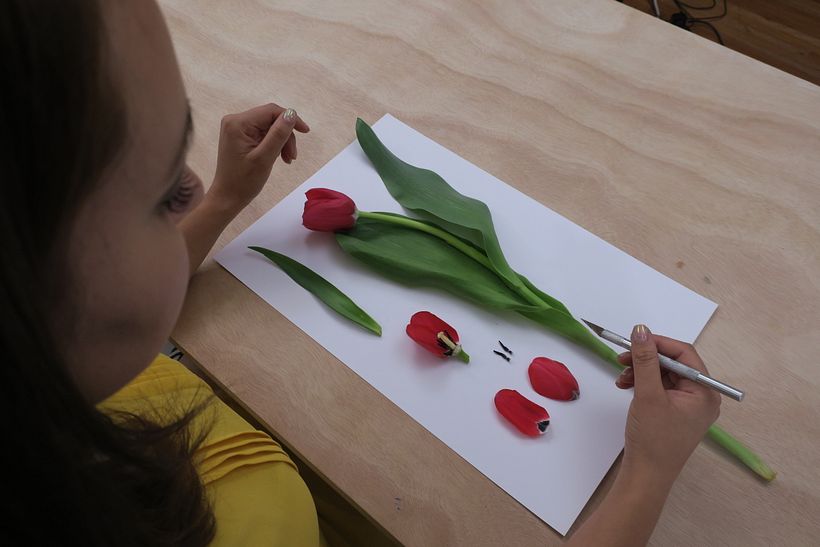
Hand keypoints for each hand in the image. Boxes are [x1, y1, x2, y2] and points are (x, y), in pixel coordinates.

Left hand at [209, 103, 309, 210]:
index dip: (291, 119)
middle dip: (285, 136)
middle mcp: (235, 121)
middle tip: (292, 157)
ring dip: (281, 142)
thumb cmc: (243, 181)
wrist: (228, 197)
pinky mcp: (240, 136)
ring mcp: (237, 128)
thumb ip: (278, 134)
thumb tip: (292, 113)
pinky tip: (278, 157)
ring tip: (287, 160)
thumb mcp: (264, 158)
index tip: (305, 132)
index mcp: (238, 123)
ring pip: (269, 127)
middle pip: (271, 119)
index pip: (271, 111)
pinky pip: (263, 134)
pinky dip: (273, 144)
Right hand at [615, 325, 720, 482]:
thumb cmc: (653, 439)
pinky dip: (643, 383)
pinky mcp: (675, 412)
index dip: (658, 343)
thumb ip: (645, 360)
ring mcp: (688, 406)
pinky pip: (660, 388)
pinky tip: (626, 386)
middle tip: (623, 357)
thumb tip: (641, 331)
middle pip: (673, 364)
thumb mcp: (648, 395)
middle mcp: (701, 397)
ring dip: (641, 371)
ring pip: (664, 375)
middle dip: (646, 359)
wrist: (646, 475)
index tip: (635, 339)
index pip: (684, 354)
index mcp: (704, 392)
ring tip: (622, 377)